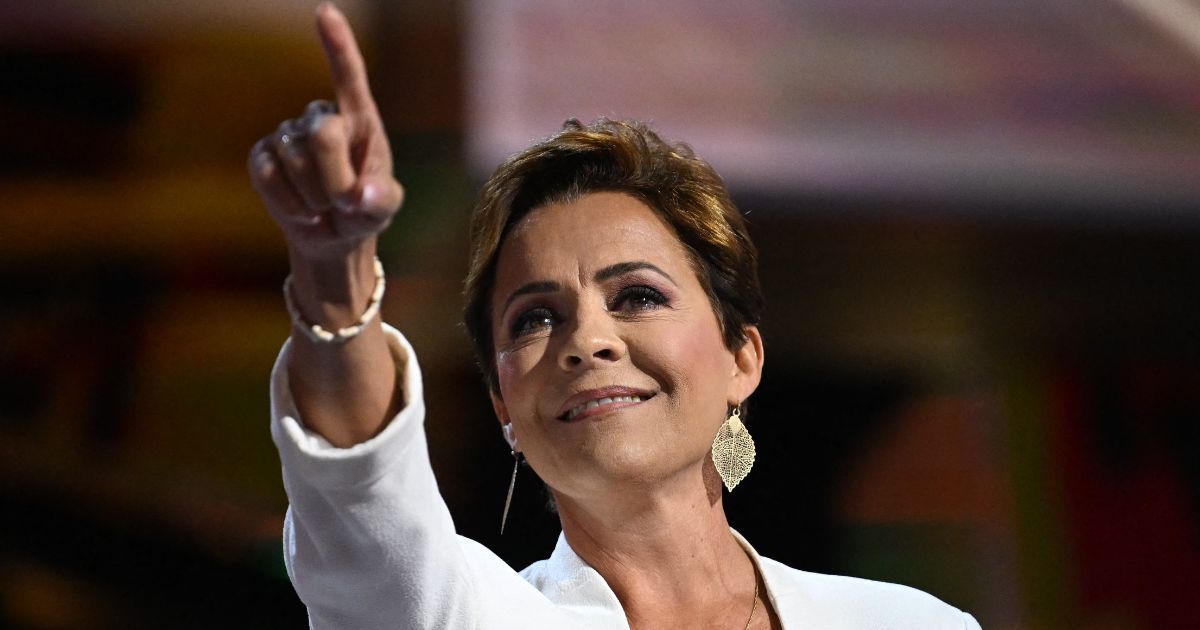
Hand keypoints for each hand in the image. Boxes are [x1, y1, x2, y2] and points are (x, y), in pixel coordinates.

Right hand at [248, 2, 403, 262]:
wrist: (333, 235)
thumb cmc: (364, 210)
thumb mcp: (383, 207)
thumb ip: (380, 201)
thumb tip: (362, 196)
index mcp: (359, 118)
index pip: (349, 75)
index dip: (337, 45)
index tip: (326, 12)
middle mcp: (320, 116)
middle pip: (324, 137)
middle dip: (336, 180)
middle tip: (346, 204)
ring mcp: (287, 134)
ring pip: (295, 161)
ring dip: (315, 198)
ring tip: (326, 208)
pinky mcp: (261, 156)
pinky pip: (269, 177)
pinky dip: (289, 204)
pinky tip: (303, 212)